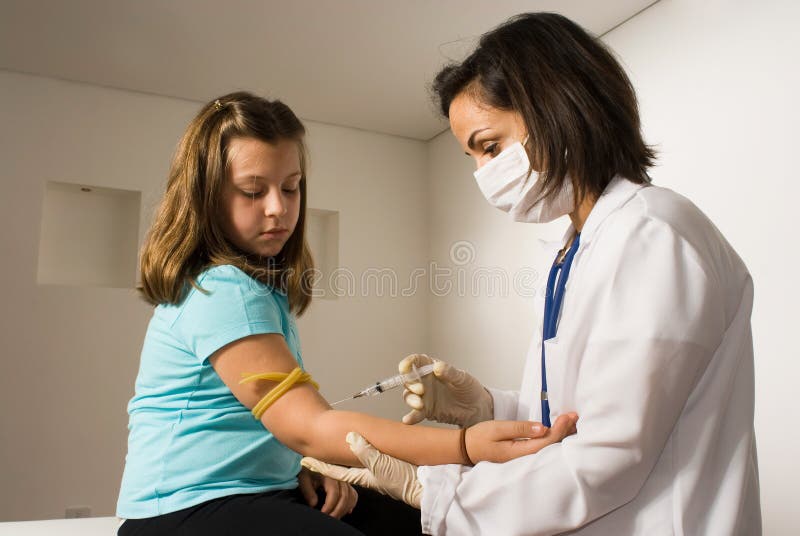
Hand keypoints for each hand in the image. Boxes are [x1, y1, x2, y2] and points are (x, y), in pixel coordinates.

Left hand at [297, 466, 357, 517]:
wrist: (312, 461)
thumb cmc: (307, 470)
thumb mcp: (303, 479)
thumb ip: (308, 491)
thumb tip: (314, 504)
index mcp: (329, 475)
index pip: (334, 493)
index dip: (330, 505)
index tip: (323, 514)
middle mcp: (340, 477)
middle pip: (344, 497)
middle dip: (337, 511)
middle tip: (329, 520)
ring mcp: (345, 480)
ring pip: (350, 497)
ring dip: (344, 510)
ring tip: (335, 518)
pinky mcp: (346, 483)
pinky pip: (353, 494)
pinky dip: (352, 503)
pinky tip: (347, 511)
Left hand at [301, 432, 421, 508]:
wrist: (425, 486)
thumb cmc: (403, 480)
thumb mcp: (381, 465)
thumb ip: (365, 451)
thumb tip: (350, 437)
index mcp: (363, 475)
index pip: (335, 471)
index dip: (319, 466)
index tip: (304, 461)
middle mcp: (368, 473)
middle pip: (345, 464)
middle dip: (332, 459)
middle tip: (319, 449)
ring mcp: (380, 470)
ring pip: (359, 460)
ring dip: (350, 452)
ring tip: (340, 442)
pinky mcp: (391, 466)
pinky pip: (374, 456)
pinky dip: (367, 449)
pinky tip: (368, 444)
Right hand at [400, 353, 493, 426]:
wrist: (476, 408)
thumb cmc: (469, 388)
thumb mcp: (462, 378)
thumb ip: (450, 372)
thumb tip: (437, 367)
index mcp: (431, 368)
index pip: (416, 361)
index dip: (408, 363)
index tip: (405, 368)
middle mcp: (424, 381)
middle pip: (409, 379)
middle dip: (410, 383)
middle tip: (421, 390)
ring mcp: (423, 396)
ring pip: (409, 395)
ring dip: (411, 399)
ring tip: (420, 405)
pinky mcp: (425, 411)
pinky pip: (415, 413)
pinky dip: (411, 417)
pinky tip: (408, 420)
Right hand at [465, 413, 578, 463]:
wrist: (466, 448)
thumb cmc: (480, 437)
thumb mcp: (499, 429)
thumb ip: (521, 428)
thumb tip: (543, 428)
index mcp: (519, 452)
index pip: (546, 442)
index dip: (559, 429)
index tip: (567, 416)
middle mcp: (524, 458)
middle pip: (551, 447)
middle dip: (565, 431)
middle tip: (575, 416)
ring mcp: (523, 457)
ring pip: (548, 447)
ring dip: (560, 434)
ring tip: (571, 422)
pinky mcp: (522, 454)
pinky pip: (541, 446)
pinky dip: (552, 437)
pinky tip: (558, 430)